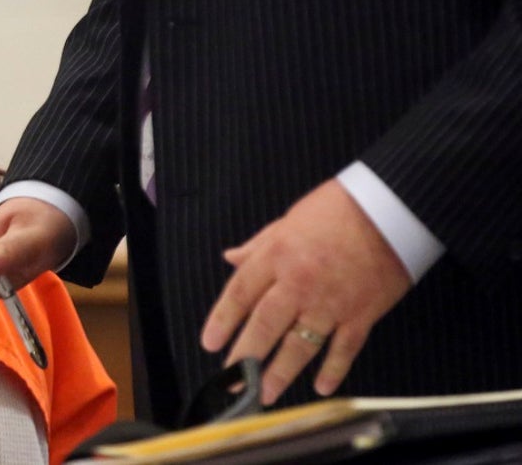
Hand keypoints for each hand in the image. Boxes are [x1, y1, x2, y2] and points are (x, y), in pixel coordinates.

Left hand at [200, 179, 411, 404]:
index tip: (210, 343)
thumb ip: (258, 245)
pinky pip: (344, 348)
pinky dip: (333, 369)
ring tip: (265, 394)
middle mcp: (299, 282)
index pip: (239, 294)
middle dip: (245, 357)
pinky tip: (321, 387)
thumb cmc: (338, 209)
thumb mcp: (288, 220)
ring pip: (300, 345)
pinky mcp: (362, 314)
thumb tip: (231, 257)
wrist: (392, 209)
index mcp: (277, 256)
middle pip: (265, 326)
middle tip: (232, 381)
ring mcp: (331, 302)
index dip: (222, 321)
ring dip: (281, 373)